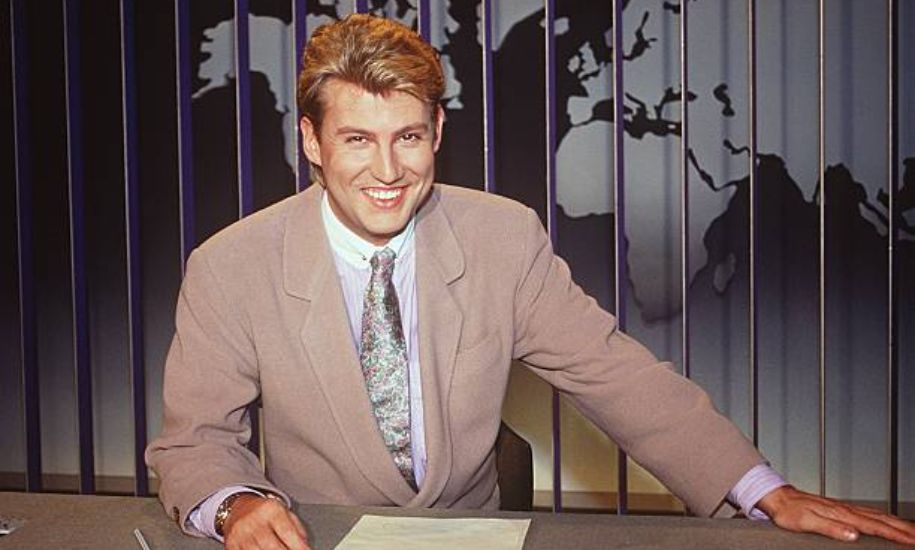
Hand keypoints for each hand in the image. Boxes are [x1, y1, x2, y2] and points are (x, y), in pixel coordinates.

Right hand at [223, 494, 309, 549]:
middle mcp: (254, 521)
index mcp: (271, 510)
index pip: (288, 532)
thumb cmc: (267, 514)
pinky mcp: (232, 545)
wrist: (239, 509)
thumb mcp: (285, 513)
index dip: (299, 546)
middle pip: (273, 547)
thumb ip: (298, 531)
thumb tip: (305, 546)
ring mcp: (241, 534)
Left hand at [757, 485, 914, 544]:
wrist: (780, 498)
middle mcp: (847, 510)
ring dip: (898, 523)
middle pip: (883, 520)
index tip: (912, 541)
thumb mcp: (806, 523)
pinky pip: (870, 514)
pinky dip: (885, 517)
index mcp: (842, 515)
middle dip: (904, 529)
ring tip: (912, 531)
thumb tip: (853, 534)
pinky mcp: (842, 509)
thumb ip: (831, 528)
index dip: (896, 535)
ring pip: (879, 515)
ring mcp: (846, 508)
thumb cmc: (790, 512)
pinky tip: (889, 521)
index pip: (875, 527)